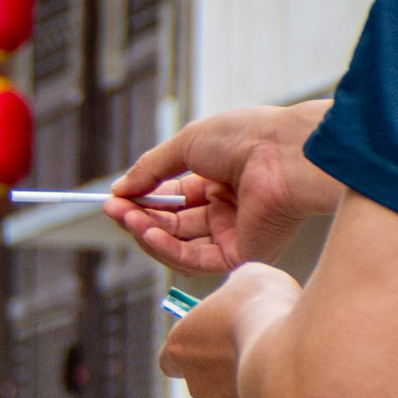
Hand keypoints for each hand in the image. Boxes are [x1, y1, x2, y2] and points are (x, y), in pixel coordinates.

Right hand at [103, 101, 342, 272]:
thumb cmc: (247, 137)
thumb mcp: (187, 145)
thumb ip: (151, 170)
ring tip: (126, 218)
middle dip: (140, 217)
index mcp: (222, 182)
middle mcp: (229, 211)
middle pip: (173, 224)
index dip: (143, 200)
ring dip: (148, 233)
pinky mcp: (241, 255)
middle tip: (112, 209)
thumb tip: (119, 189)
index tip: (115, 197)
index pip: (174, 200)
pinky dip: (166, 248)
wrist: (285, 152)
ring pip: (179, 245)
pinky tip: (148, 232)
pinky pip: (194, 260)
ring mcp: (234, 234)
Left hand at [159, 264, 299, 397]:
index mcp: (181, 347)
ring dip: (252, 392)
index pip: (171, 359)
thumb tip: (239, 295)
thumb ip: (234, 294)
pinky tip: (297, 395)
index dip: (193, 352)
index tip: (213, 344)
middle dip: (229, 373)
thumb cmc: (266, 307)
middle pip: (206, 383)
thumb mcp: (246, 281)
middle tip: (261, 354)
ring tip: (285, 372)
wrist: (295, 347)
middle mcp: (195, 385)